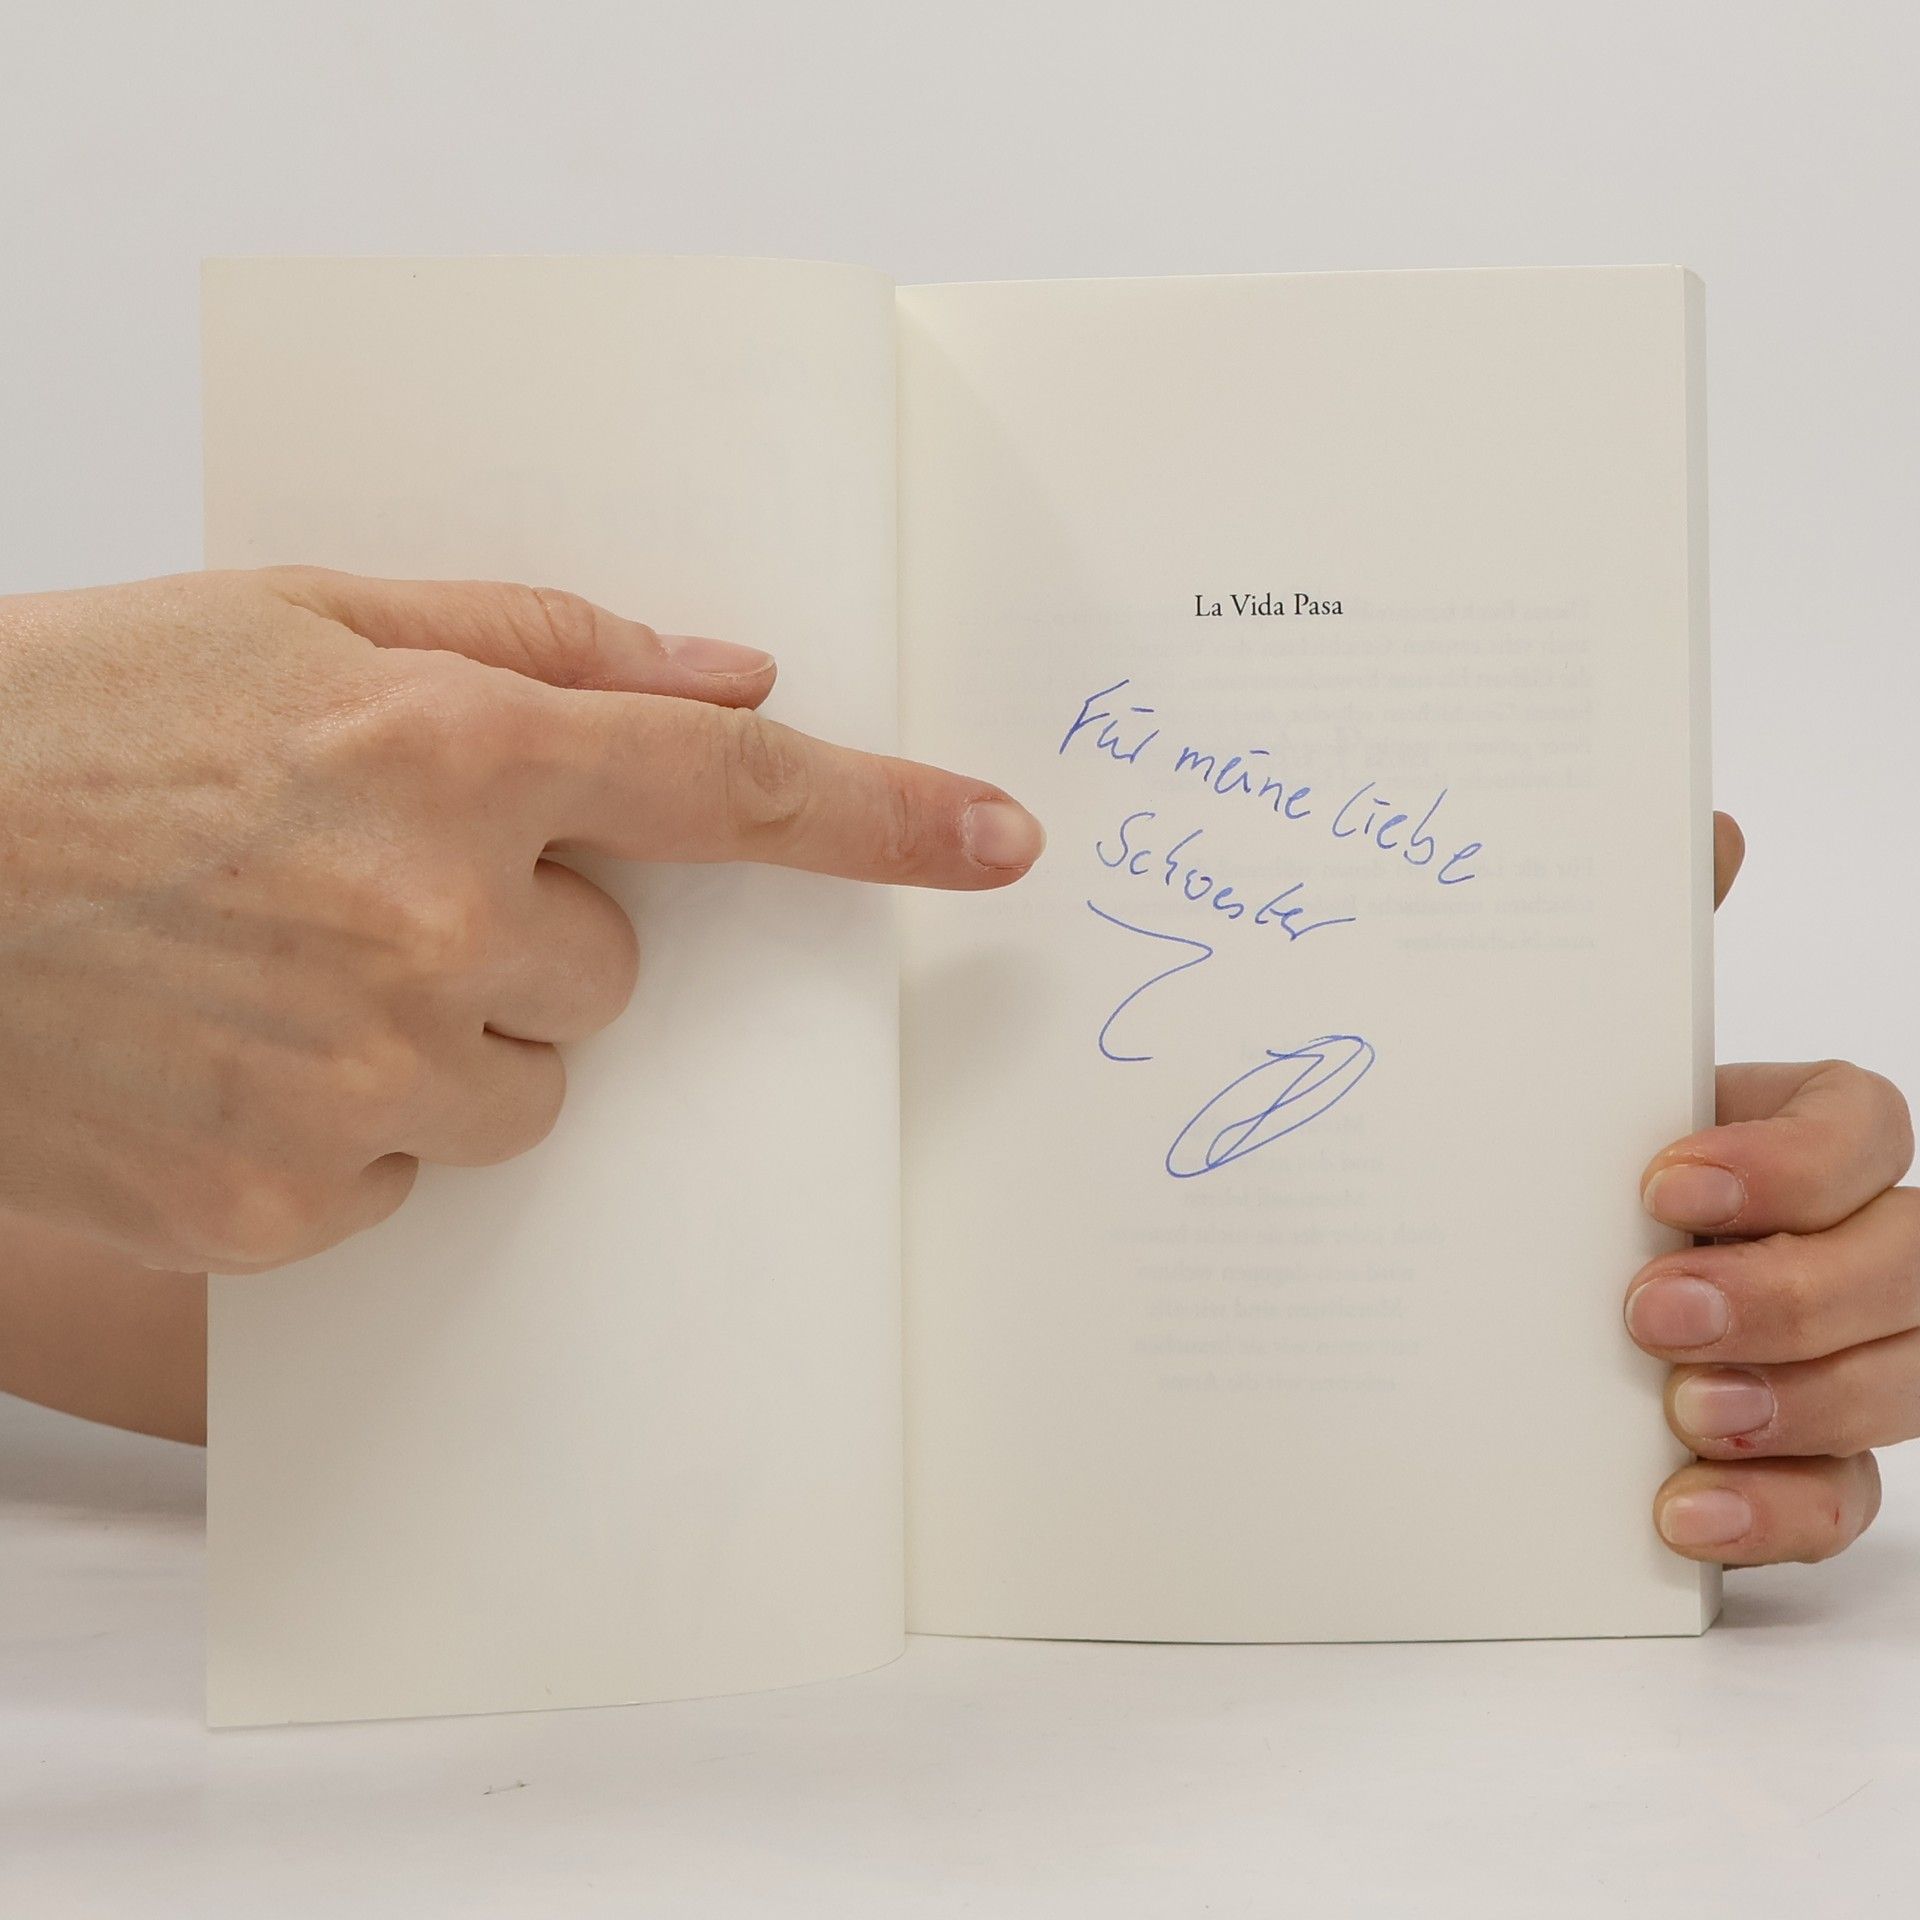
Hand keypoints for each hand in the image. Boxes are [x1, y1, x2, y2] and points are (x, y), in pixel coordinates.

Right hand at [0, 568, 1043, 1272]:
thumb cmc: (66, 723)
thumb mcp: (291, 615)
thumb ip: (533, 640)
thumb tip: (725, 670)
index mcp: (444, 751)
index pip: (728, 786)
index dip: (883, 814)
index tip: (999, 840)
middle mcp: (428, 923)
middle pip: (614, 972)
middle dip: (534, 932)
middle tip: (375, 886)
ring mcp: (363, 1079)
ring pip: (523, 1084)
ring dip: (446, 1034)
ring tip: (278, 969)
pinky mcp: (292, 1205)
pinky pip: (411, 1172)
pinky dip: (352, 1122)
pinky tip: (229, 1053)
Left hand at [1629, 814, 1915, 1563]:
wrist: (1504, 1291)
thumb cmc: (1570, 1167)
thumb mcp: (1585, 1069)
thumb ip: (1648, 963)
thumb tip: (1707, 826)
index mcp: (1793, 1137)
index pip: (1866, 1128)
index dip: (1788, 1160)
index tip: (1662, 1183)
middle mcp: (1840, 1242)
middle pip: (1907, 1261)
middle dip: (1794, 1291)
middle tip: (1653, 1309)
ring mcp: (1841, 1357)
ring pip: (1905, 1383)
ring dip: (1804, 1402)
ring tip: (1684, 1411)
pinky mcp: (1802, 1457)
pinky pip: (1841, 1499)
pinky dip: (1775, 1510)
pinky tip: (1681, 1511)